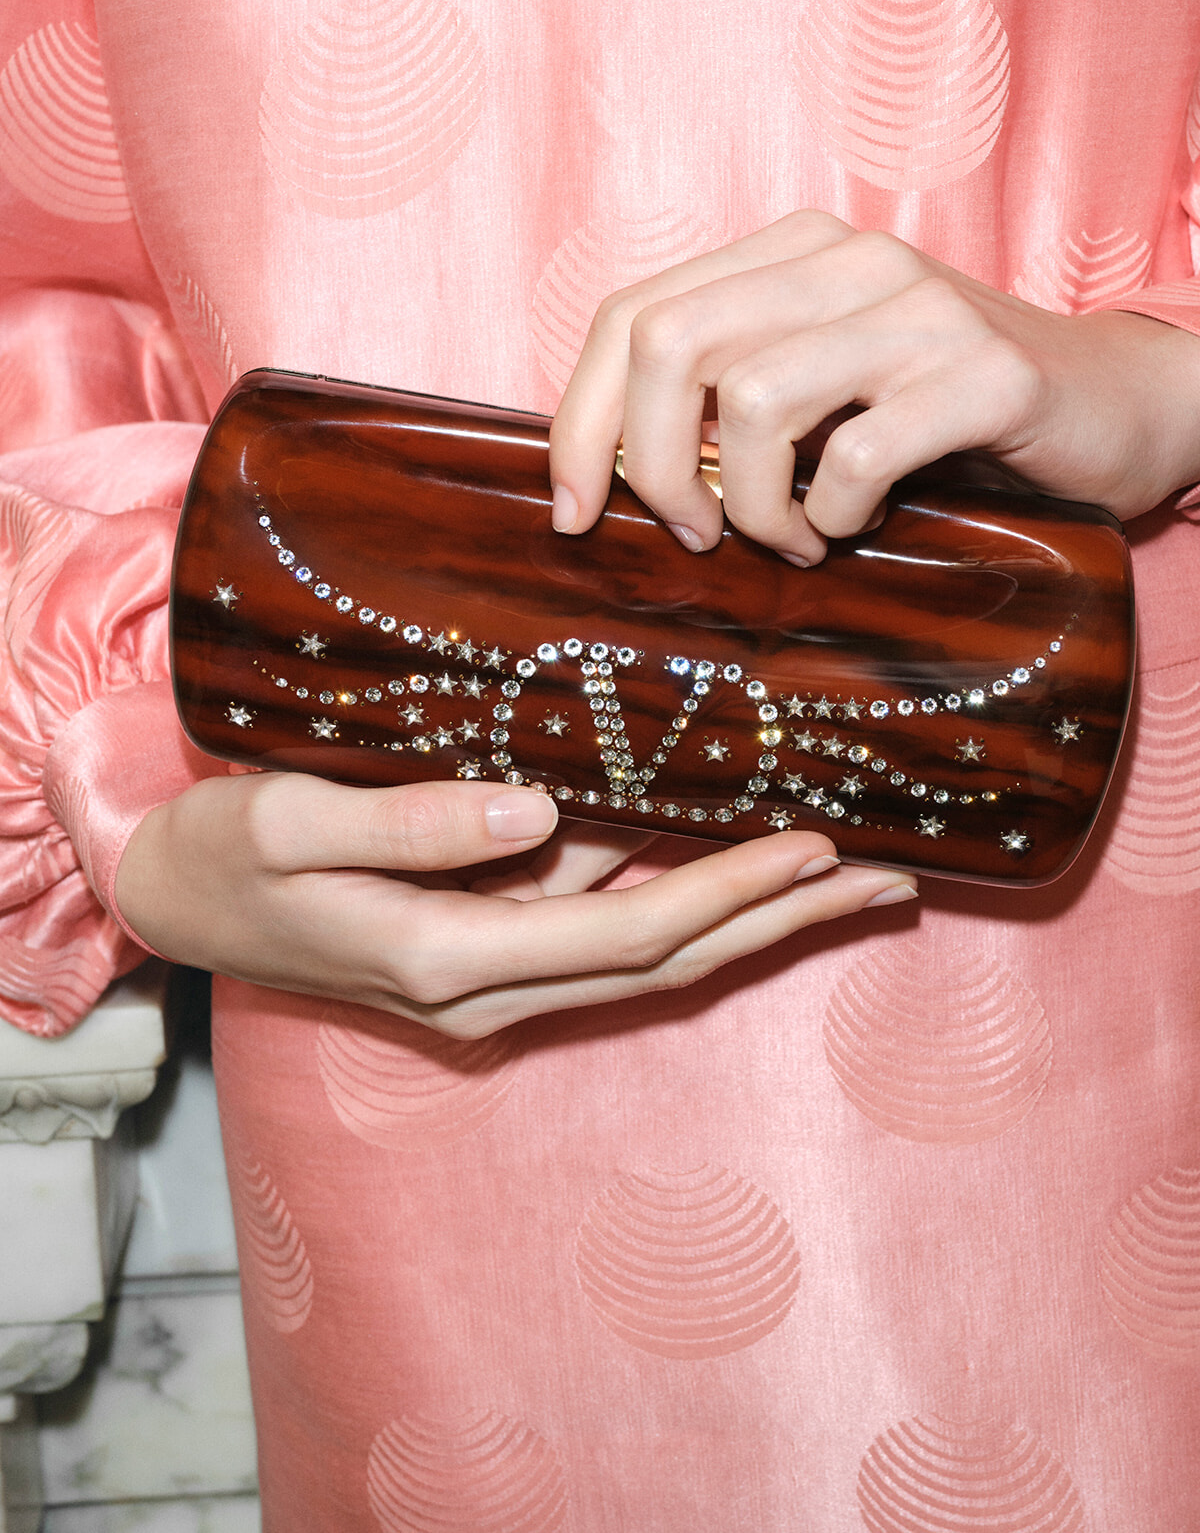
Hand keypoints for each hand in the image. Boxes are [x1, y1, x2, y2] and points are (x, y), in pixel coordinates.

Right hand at [114, 772, 914, 1038]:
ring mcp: (491, 983)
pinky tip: (736, 867)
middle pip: (668, 962)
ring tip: (849, 879)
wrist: (178, 899)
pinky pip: (606, 936)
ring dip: (750, 922)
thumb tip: (542, 810)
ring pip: (649, 960)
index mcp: (447, 957)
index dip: (728, 890)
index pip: (626, 931)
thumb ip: (412, 820)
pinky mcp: (486, 955)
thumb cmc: (225, 850)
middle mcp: (488, 988)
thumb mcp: (292, 822)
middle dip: (781, 922)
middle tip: (891, 880)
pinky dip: (684, 907)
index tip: (818, 844)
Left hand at [548, 210, 1199, 563]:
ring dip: (752, 505)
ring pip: (753, 401)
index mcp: (788, 251)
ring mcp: (918, 309)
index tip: (574, 513)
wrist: (1111, 404)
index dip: (580, 421)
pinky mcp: (984, 374)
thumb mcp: (817, 387)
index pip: (631, 315)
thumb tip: (594, 479)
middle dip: (652, 467)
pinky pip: (858, 455)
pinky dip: (835, 515)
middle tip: (698, 536)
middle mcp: (847, 259)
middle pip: (670, 346)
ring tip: (793, 539)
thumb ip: (719, 397)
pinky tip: (854, 529)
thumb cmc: (939, 414)